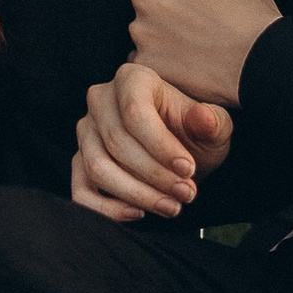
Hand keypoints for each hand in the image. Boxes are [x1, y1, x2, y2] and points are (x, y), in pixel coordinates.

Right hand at [73, 60, 232, 220]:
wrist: (179, 153)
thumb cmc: (194, 134)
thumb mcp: (214, 127)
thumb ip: (212, 122)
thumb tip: (202, 118)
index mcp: (132, 79)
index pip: (135, 112)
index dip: (160, 146)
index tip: (188, 169)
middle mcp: (100, 101)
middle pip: (117, 143)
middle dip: (155, 175)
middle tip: (187, 193)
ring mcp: (85, 133)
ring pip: (98, 169)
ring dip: (137, 194)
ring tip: (171, 206)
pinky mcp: (79, 163)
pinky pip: (81, 192)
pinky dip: (108, 209)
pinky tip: (139, 213)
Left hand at [127, 0, 283, 106]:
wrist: (260, 64)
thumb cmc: (252, 19)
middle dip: (171, 8)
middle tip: (203, 22)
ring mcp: (142, 29)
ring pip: (146, 29)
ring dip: (164, 35)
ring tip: (198, 44)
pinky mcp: (144, 61)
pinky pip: (145, 58)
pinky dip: (162, 61)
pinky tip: (189, 61)